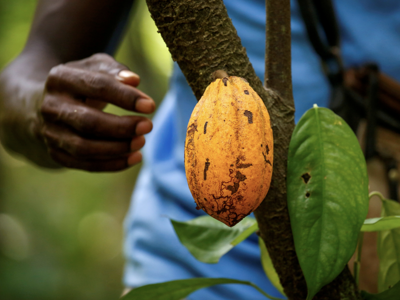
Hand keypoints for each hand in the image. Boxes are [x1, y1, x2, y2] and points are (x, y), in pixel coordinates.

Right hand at [38, 53, 154, 171]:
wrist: (45, 103)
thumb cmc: (81, 82)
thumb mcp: (95, 67)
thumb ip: (115, 70)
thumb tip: (134, 81)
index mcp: (60, 79)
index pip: (97, 87)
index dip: (126, 97)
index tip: (150, 106)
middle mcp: (51, 107)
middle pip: (88, 122)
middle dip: (122, 127)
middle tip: (148, 126)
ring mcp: (50, 133)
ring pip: (84, 148)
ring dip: (117, 148)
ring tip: (141, 142)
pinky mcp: (56, 153)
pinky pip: (85, 164)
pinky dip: (112, 164)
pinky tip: (134, 157)